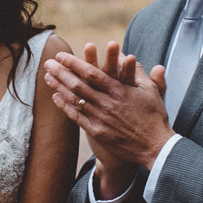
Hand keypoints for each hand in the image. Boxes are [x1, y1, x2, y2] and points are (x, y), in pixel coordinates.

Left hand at [44, 41, 172, 171]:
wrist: (154, 146)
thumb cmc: (154, 116)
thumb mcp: (150, 90)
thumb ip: (137, 71)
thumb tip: (127, 55)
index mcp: (119, 91)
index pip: (91, 73)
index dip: (74, 63)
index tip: (61, 56)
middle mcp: (107, 104)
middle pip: (78, 85)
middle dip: (61, 72)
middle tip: (48, 63)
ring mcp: (100, 118)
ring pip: (75, 99)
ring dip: (59, 86)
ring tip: (47, 76)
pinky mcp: (97, 132)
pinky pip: (77, 117)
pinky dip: (65, 106)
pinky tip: (56, 96)